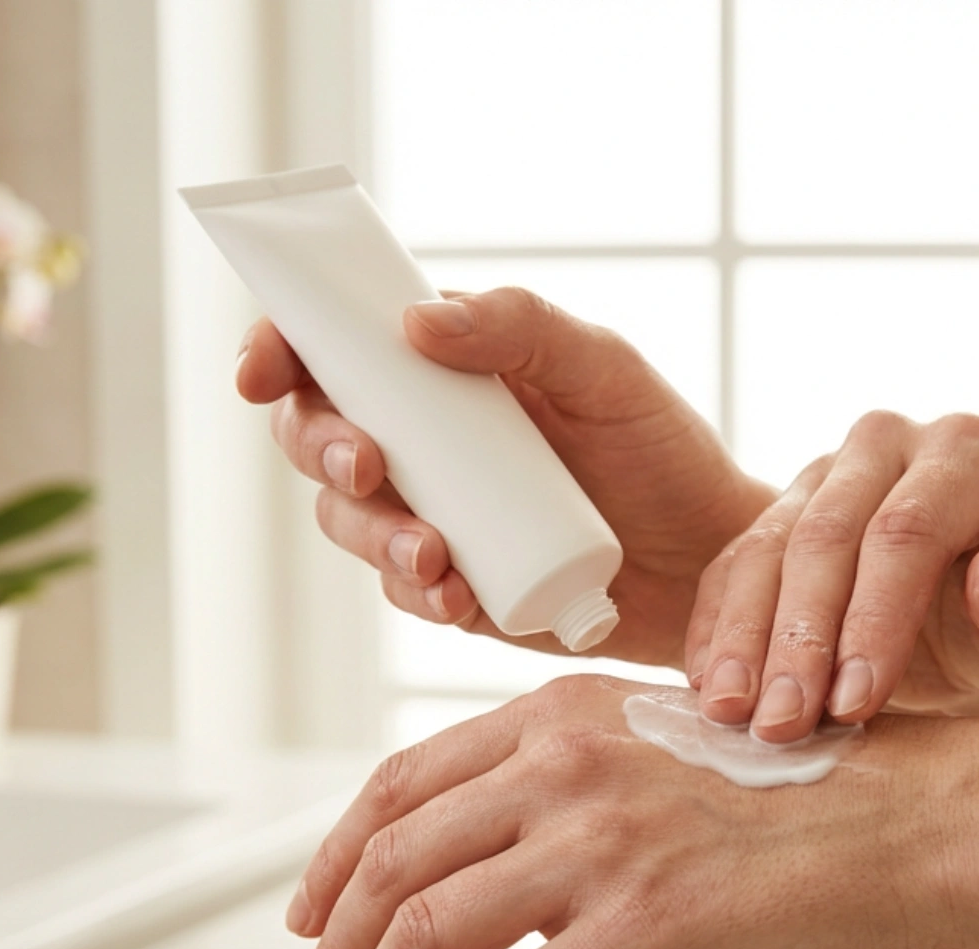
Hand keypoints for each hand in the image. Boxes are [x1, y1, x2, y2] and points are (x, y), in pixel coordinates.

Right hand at [237, 288, 773, 666]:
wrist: (713, 566)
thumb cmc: (663, 451)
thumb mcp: (606, 370)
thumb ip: (522, 328)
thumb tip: (415, 323)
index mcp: (447, 367)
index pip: (336, 345)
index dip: (281, 348)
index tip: (265, 367)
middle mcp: (425, 439)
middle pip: (318, 435)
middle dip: (323, 451)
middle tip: (368, 465)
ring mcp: (433, 515)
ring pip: (348, 520)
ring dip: (371, 534)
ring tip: (433, 554)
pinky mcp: (454, 586)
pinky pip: (403, 588)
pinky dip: (415, 592)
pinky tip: (456, 595)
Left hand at [283, 675, 978, 948]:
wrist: (931, 825)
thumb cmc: (824, 802)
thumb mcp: (674, 764)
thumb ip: (580, 811)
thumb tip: (513, 911)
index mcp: (566, 715)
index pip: (402, 785)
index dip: (336, 859)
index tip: (314, 918)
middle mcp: (564, 765)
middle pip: (392, 861)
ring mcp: (598, 846)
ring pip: (421, 933)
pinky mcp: (638, 933)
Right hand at [684, 411, 978, 741]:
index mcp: (968, 454)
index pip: (910, 529)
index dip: (876, 617)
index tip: (855, 702)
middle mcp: (886, 444)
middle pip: (825, 536)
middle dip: (799, 640)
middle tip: (783, 724)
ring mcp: (821, 474)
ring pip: (764, 550)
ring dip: (744, 641)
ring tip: (734, 716)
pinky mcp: (773, 514)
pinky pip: (728, 568)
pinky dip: (715, 633)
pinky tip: (710, 691)